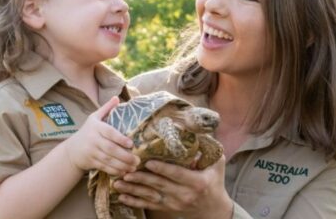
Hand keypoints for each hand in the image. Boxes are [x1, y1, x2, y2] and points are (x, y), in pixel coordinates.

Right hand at [65, 96, 139, 175]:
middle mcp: (93, 139)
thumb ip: (106, 108)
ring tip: (134, 167)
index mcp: (96, 127)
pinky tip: (125, 172)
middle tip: (138, 159)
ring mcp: (91, 152)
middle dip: (125, 155)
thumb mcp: (94, 118)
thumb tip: (117, 98)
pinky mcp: (91, 162)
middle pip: (110, 148)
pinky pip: (104, 167)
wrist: (72, 150)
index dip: (120, 138)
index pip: (109, 132)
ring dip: (122, 165)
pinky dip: (115, 171)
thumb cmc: (87, 131)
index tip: (131, 143)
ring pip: (108, 160)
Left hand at [113, 156, 232, 218]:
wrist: (214, 208)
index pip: (177, 174)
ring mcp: (175, 203)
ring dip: (134, 190)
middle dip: (141, 179)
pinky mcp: (168, 208)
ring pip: (151, 196)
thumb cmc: (215, 180)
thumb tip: (196, 128)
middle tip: (126, 171)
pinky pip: (149, 205)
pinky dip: (135, 202)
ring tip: (118, 183)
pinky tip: (122, 197)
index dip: (162, 169)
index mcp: (197, 182)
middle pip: (160, 186)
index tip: (148, 162)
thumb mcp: (217, 162)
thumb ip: (207, 147)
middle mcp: (185, 194)